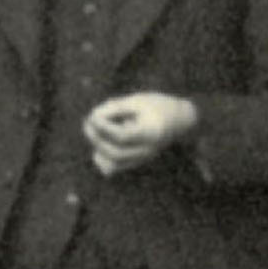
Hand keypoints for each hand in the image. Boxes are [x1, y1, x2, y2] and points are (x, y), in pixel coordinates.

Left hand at [83, 92, 199, 175]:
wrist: (179, 120)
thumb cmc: (158, 106)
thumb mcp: (139, 100)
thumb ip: (116, 108)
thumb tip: (93, 117)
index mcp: (151, 133)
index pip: (123, 136)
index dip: (104, 127)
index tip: (93, 115)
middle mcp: (148, 150)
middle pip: (116, 153)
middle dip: (97, 138)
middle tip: (88, 122)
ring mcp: (142, 159)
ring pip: (113, 165)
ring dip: (98, 148)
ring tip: (93, 130)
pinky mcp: (136, 161)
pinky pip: (114, 168)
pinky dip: (103, 159)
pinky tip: (101, 143)